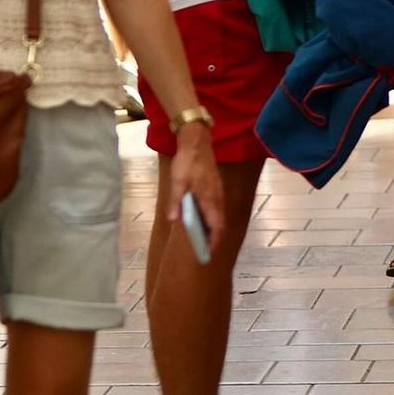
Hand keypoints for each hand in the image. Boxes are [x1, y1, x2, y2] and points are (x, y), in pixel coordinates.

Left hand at [166, 126, 224, 253]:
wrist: (197, 142)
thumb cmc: (187, 162)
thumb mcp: (177, 182)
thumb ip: (176, 202)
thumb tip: (173, 220)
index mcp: (209, 199)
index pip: (216, 226)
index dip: (213, 241)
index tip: (207, 252)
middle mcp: (217, 198)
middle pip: (220, 223)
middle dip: (214, 238)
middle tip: (203, 249)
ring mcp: (218, 192)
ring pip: (219, 216)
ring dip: (213, 228)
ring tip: (200, 238)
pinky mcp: (215, 187)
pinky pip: (216, 208)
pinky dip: (211, 218)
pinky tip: (200, 219)